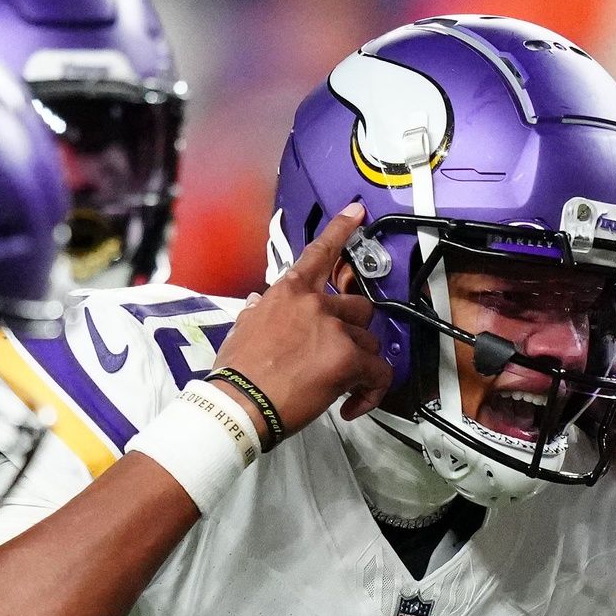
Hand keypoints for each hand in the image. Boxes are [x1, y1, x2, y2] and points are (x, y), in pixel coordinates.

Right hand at [210, 202, 393, 437]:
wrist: (240, 403)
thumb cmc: (237, 374)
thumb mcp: (241, 331)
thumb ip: (256, 312)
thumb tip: (257, 304)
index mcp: (288, 293)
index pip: (318, 253)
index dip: (341, 230)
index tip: (357, 212)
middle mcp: (314, 303)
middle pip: (358, 307)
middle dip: (352, 332)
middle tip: (335, 356)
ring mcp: (333, 328)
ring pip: (369, 341)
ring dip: (358, 363)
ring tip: (336, 385)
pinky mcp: (348, 357)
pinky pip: (378, 372)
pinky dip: (371, 390)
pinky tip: (352, 404)